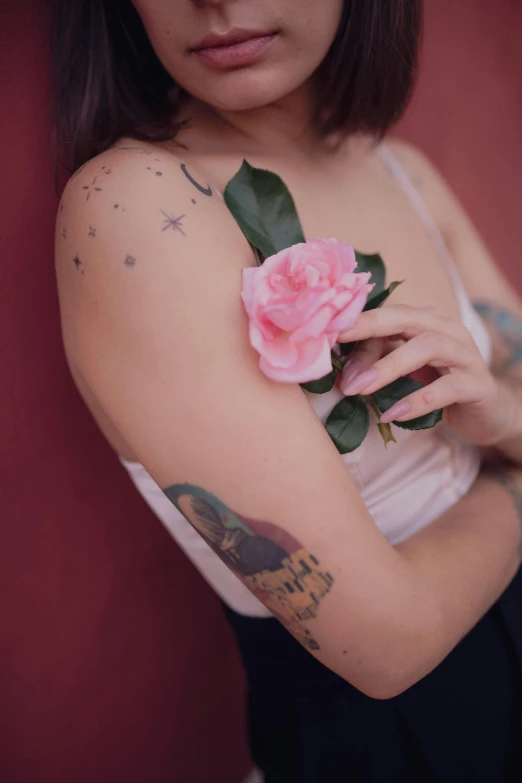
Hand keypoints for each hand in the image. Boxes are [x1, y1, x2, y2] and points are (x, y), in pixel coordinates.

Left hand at [337, 304, 507, 445]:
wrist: (486, 414)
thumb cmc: (436, 388)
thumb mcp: (402, 374)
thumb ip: (375, 364)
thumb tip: (342, 374)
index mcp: (426, 321)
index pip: (387, 313)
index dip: (356, 319)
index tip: (323, 328)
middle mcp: (447, 329)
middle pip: (405, 318)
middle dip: (368, 329)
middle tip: (334, 344)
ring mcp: (466, 354)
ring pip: (426, 347)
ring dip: (388, 367)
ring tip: (360, 388)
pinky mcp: (477, 384)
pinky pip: (446, 388)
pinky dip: (417, 400)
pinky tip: (393, 413)